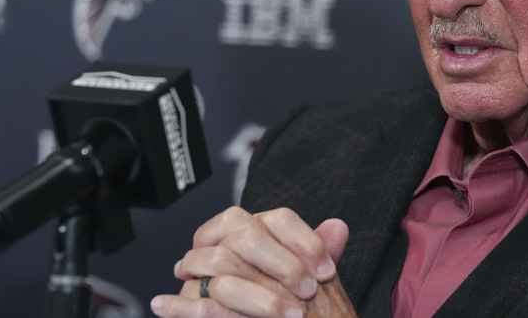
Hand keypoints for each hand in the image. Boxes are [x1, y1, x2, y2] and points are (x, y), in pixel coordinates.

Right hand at [150, 206, 353, 317]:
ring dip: (260, 294)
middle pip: (248, 233)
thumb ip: (316, 252)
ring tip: (290, 314)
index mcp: (256, 231)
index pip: (278, 219)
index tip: (326, 271)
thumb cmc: (281, 304)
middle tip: (308, 291)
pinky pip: (194, 302)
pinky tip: (230, 316)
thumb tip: (338, 226)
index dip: (305, 242)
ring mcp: (202, 269)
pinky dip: (206, 309)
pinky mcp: (190, 299)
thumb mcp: (303, 277)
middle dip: (283, 264)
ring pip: (221, 261)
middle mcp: (225, 243)